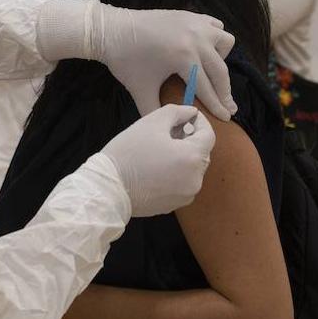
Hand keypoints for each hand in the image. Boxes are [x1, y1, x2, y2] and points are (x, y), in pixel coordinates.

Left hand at [93, 5, 236, 116]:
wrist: (111, 30)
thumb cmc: (125, 61)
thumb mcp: (141, 91)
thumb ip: (156, 112)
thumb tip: (170, 130)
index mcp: (184, 57)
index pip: (206, 88)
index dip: (217, 106)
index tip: (227, 117)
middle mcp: (195, 39)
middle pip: (220, 70)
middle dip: (225, 91)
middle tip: (228, 106)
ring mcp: (195, 24)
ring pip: (225, 42)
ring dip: (221, 59)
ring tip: (211, 71)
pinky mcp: (190, 15)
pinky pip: (214, 26)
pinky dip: (214, 38)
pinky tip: (204, 49)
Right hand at [100, 104, 215, 217]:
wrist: (108, 189)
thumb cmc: (129, 152)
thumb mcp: (152, 122)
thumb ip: (177, 112)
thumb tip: (191, 113)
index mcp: (192, 158)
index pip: (209, 135)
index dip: (200, 122)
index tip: (187, 116)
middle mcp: (195, 180)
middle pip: (201, 153)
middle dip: (190, 140)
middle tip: (170, 131)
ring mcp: (185, 196)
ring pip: (192, 169)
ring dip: (182, 157)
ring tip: (160, 150)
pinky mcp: (173, 205)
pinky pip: (181, 184)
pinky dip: (175, 173)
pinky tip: (155, 168)